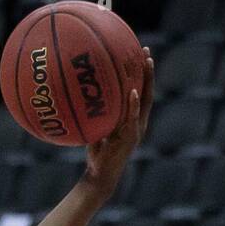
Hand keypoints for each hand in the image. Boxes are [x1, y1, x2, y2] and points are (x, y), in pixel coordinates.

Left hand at [83, 46, 153, 195]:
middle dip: (147, 70)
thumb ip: (94, 114)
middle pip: (146, 91)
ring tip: (145, 63)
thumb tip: (77, 96)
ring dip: (146, 81)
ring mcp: (136, 128)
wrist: (99, 175)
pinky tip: (131, 91)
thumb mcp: (95, 129)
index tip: (139, 54)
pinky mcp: (130, 137)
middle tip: (145, 50)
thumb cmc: (95, 153)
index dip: (141, 74)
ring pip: (144, 100)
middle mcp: (138, 121)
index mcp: (132, 118)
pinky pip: (132, 117)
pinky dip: (132, 104)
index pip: (139, 92)